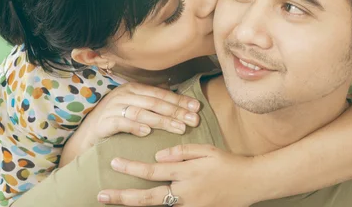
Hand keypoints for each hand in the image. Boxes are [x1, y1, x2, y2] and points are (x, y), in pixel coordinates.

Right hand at [60, 83, 200, 165]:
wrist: (86, 137)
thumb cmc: (114, 121)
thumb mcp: (134, 107)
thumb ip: (151, 100)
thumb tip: (174, 93)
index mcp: (133, 88)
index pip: (161, 94)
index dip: (180, 100)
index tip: (197, 108)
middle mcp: (123, 94)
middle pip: (154, 102)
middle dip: (176, 111)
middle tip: (193, 120)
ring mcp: (111, 107)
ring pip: (141, 112)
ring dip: (162, 120)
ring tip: (179, 128)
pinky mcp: (102, 122)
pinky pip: (121, 122)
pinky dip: (134, 126)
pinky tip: (147, 132)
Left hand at [97, 144, 258, 206]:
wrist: (251, 183)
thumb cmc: (228, 163)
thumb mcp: (207, 150)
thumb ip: (181, 151)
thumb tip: (159, 155)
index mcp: (187, 173)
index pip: (153, 171)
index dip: (131, 167)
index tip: (114, 162)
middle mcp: (185, 193)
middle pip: (148, 197)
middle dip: (122, 196)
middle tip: (100, 194)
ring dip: (135, 206)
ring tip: (114, 202)